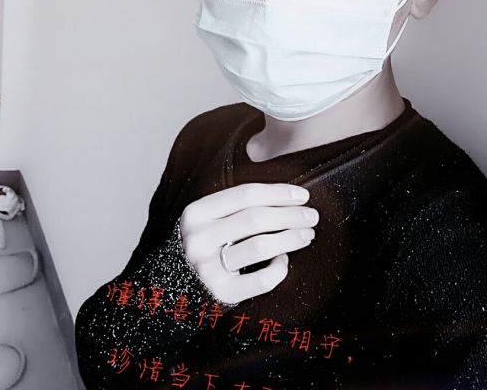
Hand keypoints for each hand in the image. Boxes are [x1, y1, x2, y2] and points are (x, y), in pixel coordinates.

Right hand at [179, 183, 317, 304]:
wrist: (175, 284)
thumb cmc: (207, 244)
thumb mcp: (211, 219)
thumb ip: (240, 207)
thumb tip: (289, 199)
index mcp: (197, 212)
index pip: (245, 195)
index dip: (278, 193)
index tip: (303, 195)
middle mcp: (199, 238)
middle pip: (255, 218)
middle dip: (290, 215)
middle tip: (312, 216)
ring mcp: (208, 267)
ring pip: (260, 246)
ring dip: (291, 238)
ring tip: (307, 235)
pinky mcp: (220, 292)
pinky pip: (261, 280)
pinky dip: (278, 269)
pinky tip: (284, 261)